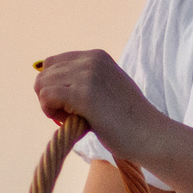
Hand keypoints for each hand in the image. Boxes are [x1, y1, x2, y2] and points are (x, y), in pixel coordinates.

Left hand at [34, 50, 160, 158]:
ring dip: (50, 106)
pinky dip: (51, 112)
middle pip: (45, 73)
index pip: (53, 63)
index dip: (54, 86)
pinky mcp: (84, 94)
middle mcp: (91, 60)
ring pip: (42, 85)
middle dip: (50, 96)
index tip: (69, 105)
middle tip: (70, 116)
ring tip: (72, 120)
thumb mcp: (106, 88)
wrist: (150, 135)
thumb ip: (82, 81)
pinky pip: (46, 97)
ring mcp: (88, 75)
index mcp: (97, 56)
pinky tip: (70, 123)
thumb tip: (45, 86)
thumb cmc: (128, 120)